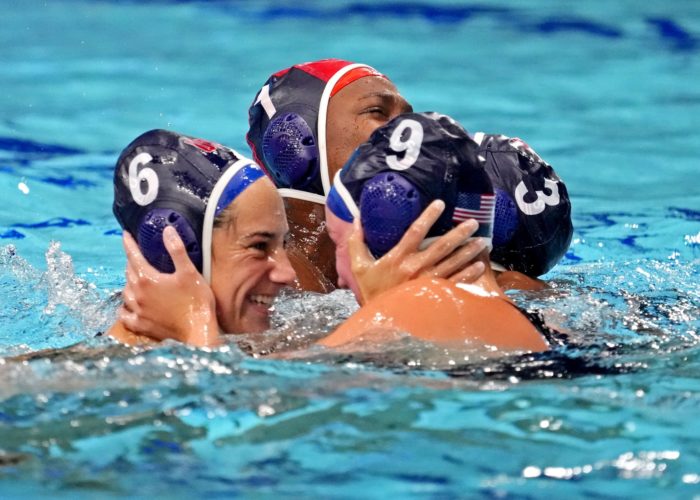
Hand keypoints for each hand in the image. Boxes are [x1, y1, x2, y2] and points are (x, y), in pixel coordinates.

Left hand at [118, 226, 219, 346]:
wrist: (197, 331)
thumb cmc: (196, 300)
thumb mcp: (189, 272)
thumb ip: (176, 250)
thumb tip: (167, 230)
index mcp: (147, 279)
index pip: (133, 256)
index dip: (129, 244)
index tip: (125, 234)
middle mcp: (137, 294)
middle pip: (128, 273)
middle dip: (131, 261)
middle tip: (135, 255)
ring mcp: (138, 311)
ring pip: (125, 292)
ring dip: (128, 282)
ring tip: (134, 278)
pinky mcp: (141, 325)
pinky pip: (125, 315)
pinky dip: (124, 308)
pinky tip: (128, 306)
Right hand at [348, 200, 486, 304]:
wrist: (379, 321)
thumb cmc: (370, 291)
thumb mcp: (358, 267)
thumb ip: (357, 242)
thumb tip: (357, 220)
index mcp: (398, 258)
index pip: (415, 232)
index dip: (428, 216)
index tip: (440, 204)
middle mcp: (416, 268)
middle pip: (442, 246)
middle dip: (459, 233)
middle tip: (473, 222)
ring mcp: (427, 283)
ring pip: (453, 263)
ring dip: (469, 252)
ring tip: (483, 241)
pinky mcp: (434, 295)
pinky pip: (455, 283)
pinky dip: (469, 275)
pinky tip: (479, 266)